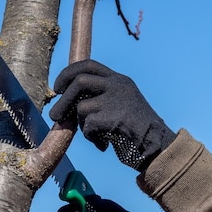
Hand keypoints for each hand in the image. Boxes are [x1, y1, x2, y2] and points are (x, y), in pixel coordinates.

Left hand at [49, 60, 175, 170]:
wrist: (157, 146)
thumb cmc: (134, 129)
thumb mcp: (119, 104)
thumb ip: (98, 99)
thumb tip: (64, 104)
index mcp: (119, 80)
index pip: (89, 65)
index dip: (68, 73)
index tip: (58, 87)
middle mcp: (118, 86)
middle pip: (79, 80)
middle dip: (62, 99)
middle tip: (54, 115)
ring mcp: (117, 101)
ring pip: (82, 107)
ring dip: (79, 124)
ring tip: (91, 134)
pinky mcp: (114, 118)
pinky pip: (88, 126)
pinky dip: (90, 137)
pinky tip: (103, 143)